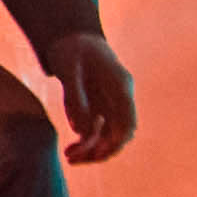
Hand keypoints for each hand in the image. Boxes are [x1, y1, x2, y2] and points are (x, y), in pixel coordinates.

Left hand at [45, 32, 137, 163]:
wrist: (70, 36)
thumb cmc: (71, 48)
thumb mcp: (68, 68)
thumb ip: (75, 98)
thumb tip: (81, 131)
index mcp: (120, 85)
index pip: (128, 121)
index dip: (118, 140)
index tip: (102, 153)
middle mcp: (119, 98)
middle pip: (119, 133)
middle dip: (102, 151)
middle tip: (77, 160)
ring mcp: (109, 104)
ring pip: (107, 136)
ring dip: (92, 150)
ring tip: (70, 158)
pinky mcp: (96, 107)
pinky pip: (95, 131)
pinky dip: (85, 143)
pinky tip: (70, 150)